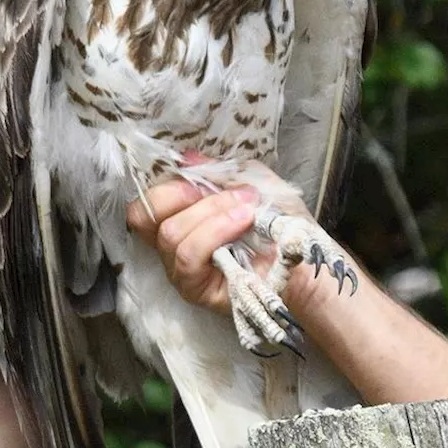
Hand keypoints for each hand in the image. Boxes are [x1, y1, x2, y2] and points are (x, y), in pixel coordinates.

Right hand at [127, 167, 321, 316]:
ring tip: (246, 208)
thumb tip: (187, 157)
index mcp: (178, 218)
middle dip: (182, 194)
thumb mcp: (251, 182)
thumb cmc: (277, 221)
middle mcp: (171, 246)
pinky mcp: (195, 290)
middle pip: (144, 217)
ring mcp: (180, 270)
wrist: (303, 256)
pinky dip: (215, 232)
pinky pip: (188, 257)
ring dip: (212, 212)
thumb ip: (218, 171)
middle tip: (223, 191)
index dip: (166, 184)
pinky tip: (243, 222)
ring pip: (171, 235)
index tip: (201, 177)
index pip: (145, 203)